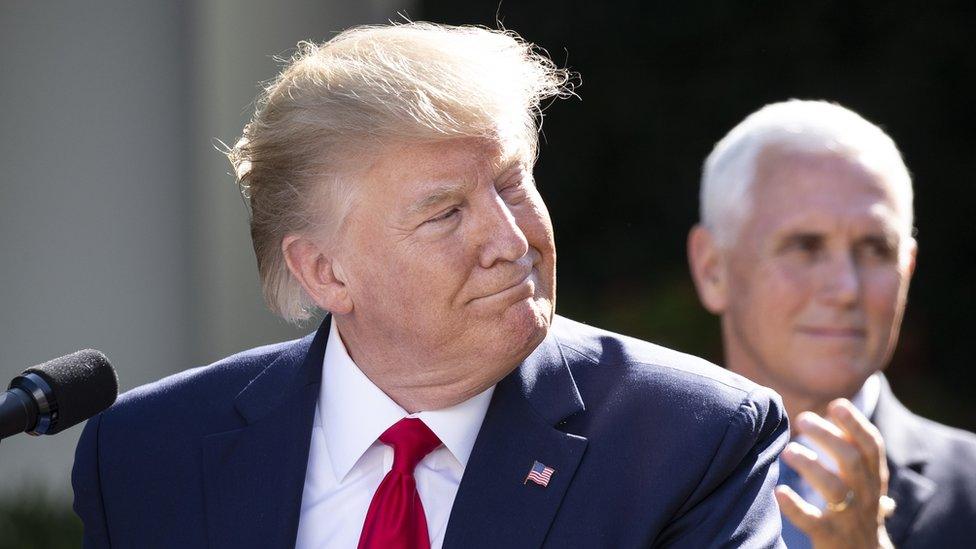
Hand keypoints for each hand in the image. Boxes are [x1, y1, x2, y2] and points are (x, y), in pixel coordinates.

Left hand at [775, 399, 893, 548]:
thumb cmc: (857, 508)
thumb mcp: (864, 480)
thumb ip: (853, 447)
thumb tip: (837, 406)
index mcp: (874, 478)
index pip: (873, 446)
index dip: (856, 424)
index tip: (836, 405)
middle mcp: (865, 495)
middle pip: (852, 460)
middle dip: (828, 437)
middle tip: (802, 418)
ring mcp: (849, 516)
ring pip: (835, 488)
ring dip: (811, 466)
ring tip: (788, 451)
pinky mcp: (829, 535)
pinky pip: (812, 521)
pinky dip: (795, 507)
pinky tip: (779, 492)